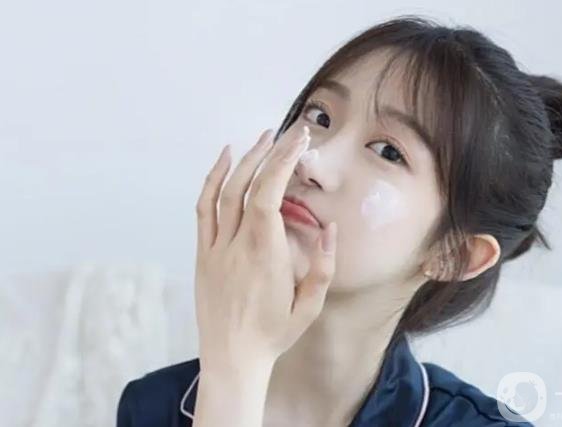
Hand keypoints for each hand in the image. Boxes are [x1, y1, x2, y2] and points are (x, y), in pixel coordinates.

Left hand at [194, 125, 337, 369]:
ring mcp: (215, 248)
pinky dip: (212, 180)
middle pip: (249, 185)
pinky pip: (204, 209)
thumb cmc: (273, 334)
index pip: (269, 194)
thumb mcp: (309, 306)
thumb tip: (329, 229)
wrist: (232, 359)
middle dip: (270, 153)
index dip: (283, 161)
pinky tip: (224, 161)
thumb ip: (323, 266)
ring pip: (224, 192)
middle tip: (289, 134)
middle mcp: (237, 245)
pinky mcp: (202, 254)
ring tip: (262, 138)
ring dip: (243, 160)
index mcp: (265, 254)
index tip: (299, 141)